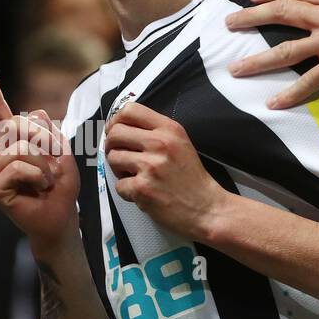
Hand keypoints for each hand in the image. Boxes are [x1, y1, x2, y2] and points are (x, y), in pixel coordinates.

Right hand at [0, 61, 78, 248]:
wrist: (60, 218)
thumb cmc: (60, 188)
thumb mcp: (63, 153)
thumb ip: (50, 133)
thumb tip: (37, 112)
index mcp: (11, 141)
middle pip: (16, 123)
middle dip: (44, 139)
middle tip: (54, 163)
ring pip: (20, 146)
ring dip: (44, 163)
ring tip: (46, 181)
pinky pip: (18, 165)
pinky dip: (37, 175)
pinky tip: (39, 188)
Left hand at [103, 103, 225, 239]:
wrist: (206, 208)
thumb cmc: (191, 178)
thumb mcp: (180, 143)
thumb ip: (155, 132)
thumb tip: (120, 128)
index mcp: (169, 129)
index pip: (130, 110)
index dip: (116, 121)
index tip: (116, 131)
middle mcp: (159, 144)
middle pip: (115, 133)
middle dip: (113, 146)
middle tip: (121, 156)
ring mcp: (150, 166)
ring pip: (113, 158)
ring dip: (118, 169)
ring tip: (134, 176)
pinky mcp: (142, 188)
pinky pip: (118, 185)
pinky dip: (127, 191)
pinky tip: (141, 192)